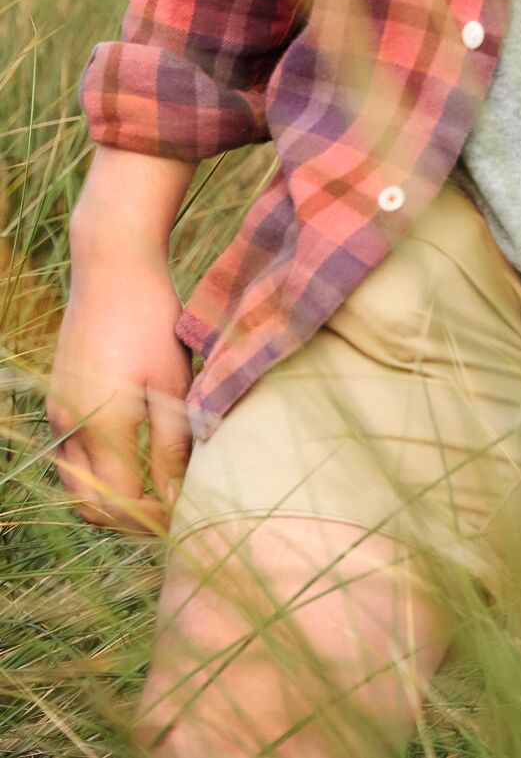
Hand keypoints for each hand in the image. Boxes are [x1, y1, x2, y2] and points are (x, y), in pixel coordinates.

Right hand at [49, 237, 194, 534]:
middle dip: (128, 520)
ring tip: (157, 492)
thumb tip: (176, 496)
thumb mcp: (174, 382)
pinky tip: (136, 461)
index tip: (187, 517)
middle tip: (171, 514)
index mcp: (103, 428)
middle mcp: (71, 429)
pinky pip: (74, 459)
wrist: (111, 271)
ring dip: (112, 499)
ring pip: (77, 485)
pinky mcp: (61, 403)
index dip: (152, 521)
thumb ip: (173, 443)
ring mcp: (60, 416)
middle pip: (90, 505)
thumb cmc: (153, 322)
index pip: (119, 506)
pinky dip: (100, 475)